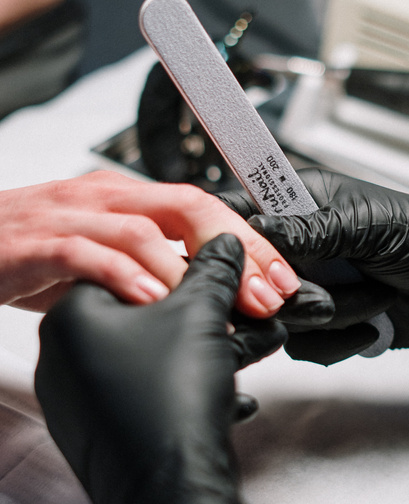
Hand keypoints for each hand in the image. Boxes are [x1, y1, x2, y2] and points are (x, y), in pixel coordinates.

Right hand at [0, 170, 301, 316]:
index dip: (251, 240)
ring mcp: (70, 216)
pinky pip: (87, 252)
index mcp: (125, 197)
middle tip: (268, 294)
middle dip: (237, 250)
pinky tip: (152, 301)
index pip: (204, 206)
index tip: (284, 280)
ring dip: (190, 270)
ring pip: (143, 229)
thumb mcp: (102, 258)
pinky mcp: (37, 244)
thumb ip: (150, 271)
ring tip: (225, 305)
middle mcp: (104, 197)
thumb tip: (210, 302)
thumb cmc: (29, 252)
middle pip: (187, 206)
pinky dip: (123, 275)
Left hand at [34, 234, 282, 503]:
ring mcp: (80, 404)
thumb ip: (214, 270)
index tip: (217, 271)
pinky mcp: (103, 437)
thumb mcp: (203, 315)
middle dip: (202, 314)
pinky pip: (148, 397)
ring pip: (150, 360)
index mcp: (70, 321)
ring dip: (203, 351)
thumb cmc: (170, 407)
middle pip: (142, 316)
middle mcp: (63, 361)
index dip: (182, 267)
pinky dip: (187, 388)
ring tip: (250, 347)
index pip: (127, 269)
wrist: (173, 496)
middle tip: (241, 311)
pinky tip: (227, 392)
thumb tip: (222, 248)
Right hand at [227, 170, 408, 372]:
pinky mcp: (327, 324)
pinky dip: (343, 340)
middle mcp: (301, 243)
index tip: (249, 259)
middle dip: (295, 291)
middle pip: (250, 275)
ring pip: (278, 316)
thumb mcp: (372, 226)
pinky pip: (304, 345)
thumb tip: (257, 231)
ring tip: (376, 297)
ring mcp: (312, 285)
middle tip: (331, 289)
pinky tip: (376, 322)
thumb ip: (311, 228)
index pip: (240, 211)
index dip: (233, 237)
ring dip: (333, 314)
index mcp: (305, 199)